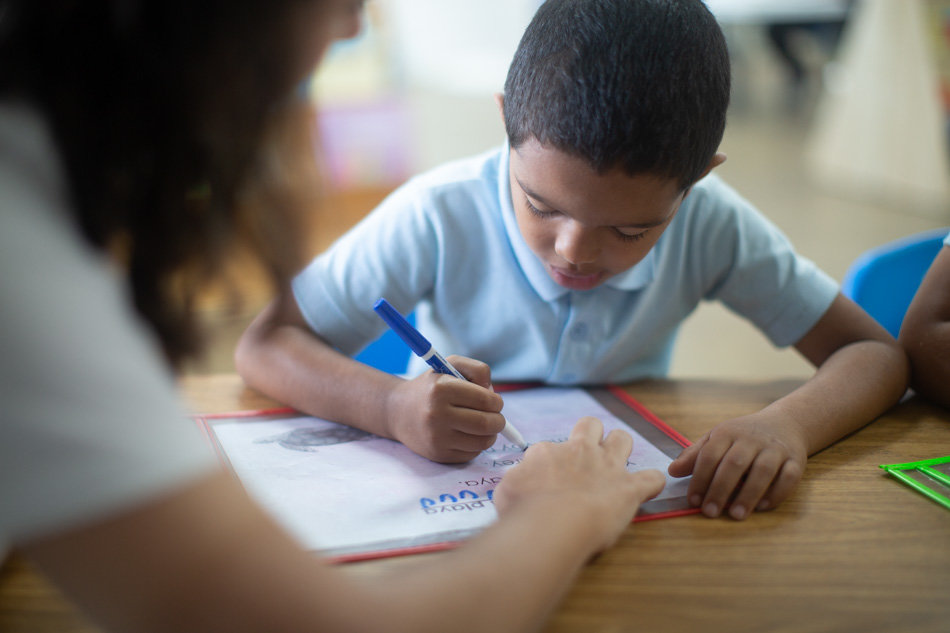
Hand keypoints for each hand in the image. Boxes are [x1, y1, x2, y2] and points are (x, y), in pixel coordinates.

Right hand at [385, 355, 505, 462]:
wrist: (399, 412)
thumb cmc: (431, 387)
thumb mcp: (450, 365)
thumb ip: (477, 370)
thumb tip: (493, 394)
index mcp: (441, 389)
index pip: (484, 399)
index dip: (496, 402)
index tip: (495, 402)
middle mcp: (436, 414)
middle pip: (485, 423)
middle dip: (498, 421)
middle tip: (496, 418)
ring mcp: (436, 437)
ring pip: (482, 441)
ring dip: (491, 434)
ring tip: (484, 426)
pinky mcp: (438, 454)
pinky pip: (472, 454)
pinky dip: (477, 445)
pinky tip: (468, 435)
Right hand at [494, 417, 665, 552]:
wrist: (552, 524)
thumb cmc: (524, 511)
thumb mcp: (506, 491)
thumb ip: (516, 482)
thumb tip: (519, 485)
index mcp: (548, 452)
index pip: (549, 450)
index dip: (549, 465)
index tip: (546, 484)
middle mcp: (580, 452)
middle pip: (591, 426)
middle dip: (591, 436)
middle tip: (586, 459)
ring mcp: (608, 467)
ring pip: (623, 439)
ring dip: (621, 449)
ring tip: (616, 466)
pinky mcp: (630, 488)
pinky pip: (652, 479)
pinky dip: (650, 484)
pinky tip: (645, 491)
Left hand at [668, 415, 806, 519]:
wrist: (785, 423)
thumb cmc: (743, 437)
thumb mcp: (717, 439)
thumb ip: (695, 456)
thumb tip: (672, 472)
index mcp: (728, 433)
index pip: (710, 455)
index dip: (700, 478)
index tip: (693, 501)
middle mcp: (751, 439)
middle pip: (735, 464)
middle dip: (720, 489)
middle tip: (710, 512)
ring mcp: (775, 449)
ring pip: (763, 470)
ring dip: (748, 494)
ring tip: (736, 515)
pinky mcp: (796, 460)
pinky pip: (789, 477)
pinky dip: (777, 492)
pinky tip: (763, 506)